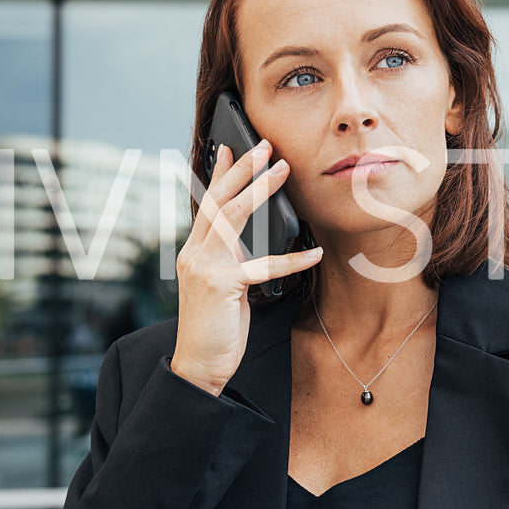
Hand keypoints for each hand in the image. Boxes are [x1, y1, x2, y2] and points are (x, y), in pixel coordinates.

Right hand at [170, 139, 323, 395]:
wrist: (198, 364)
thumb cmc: (214, 327)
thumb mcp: (220, 286)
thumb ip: (229, 261)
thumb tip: (246, 241)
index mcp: (194, 251)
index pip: (207, 203)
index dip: (219, 173)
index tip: (230, 147)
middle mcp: (195, 253)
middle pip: (218, 199)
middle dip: (242, 168)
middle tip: (263, 145)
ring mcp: (205, 267)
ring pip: (233, 216)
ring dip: (260, 189)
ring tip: (281, 169)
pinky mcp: (222, 285)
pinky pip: (262, 265)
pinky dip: (292, 260)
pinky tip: (314, 254)